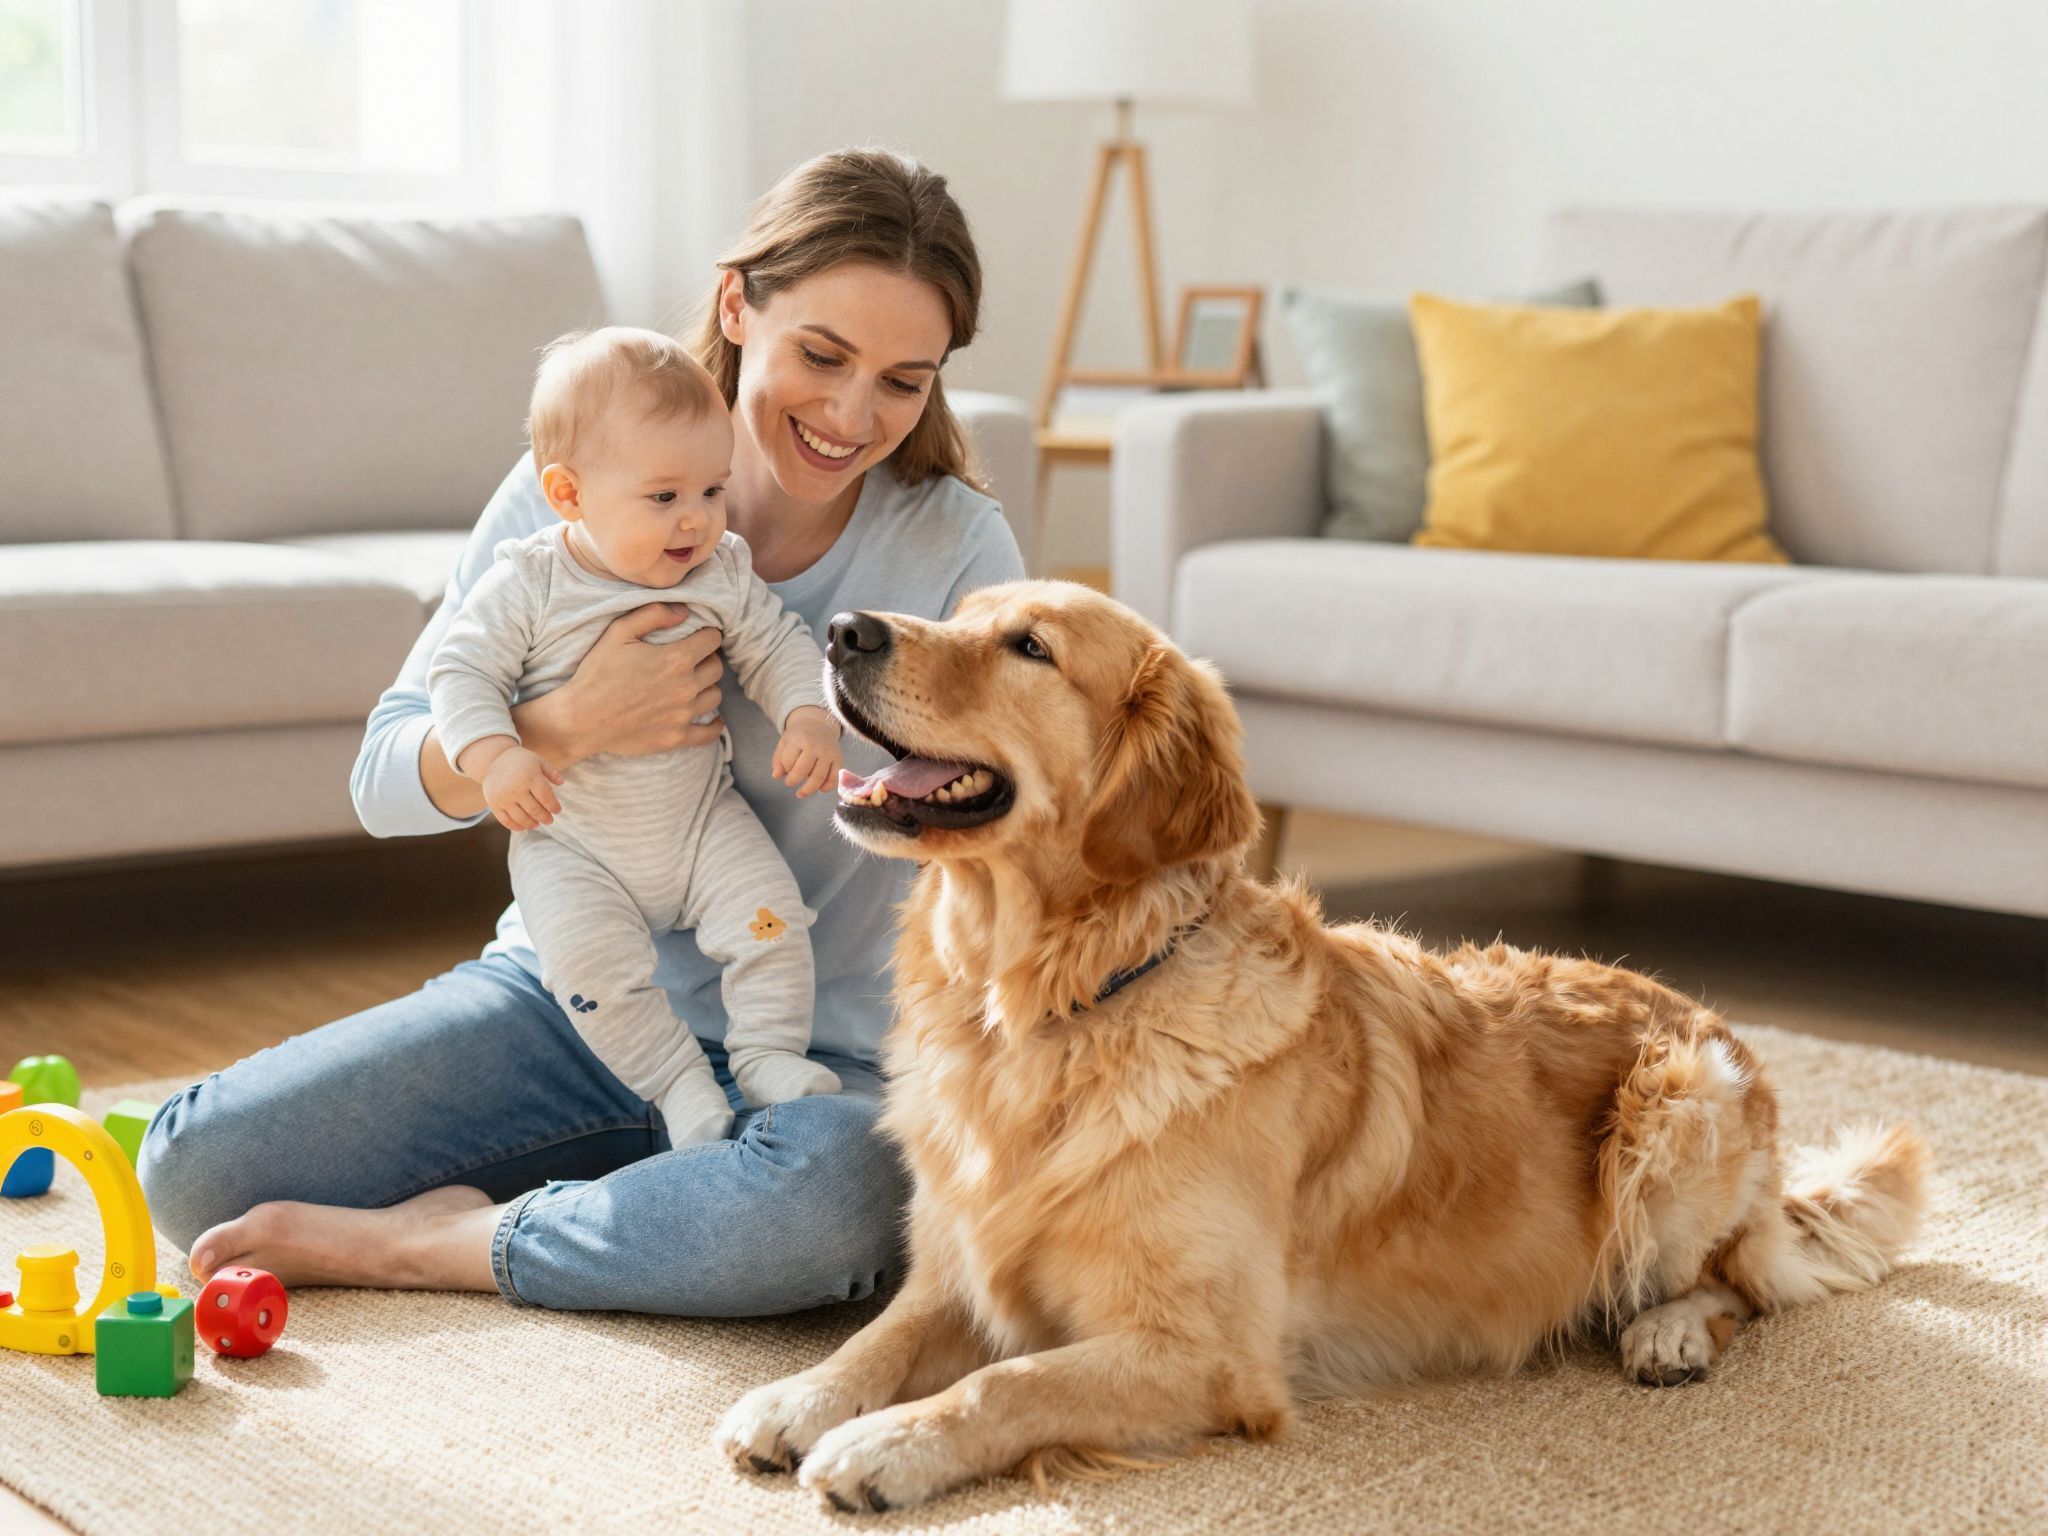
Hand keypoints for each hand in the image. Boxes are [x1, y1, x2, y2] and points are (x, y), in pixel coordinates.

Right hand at [481, 746, 563, 830]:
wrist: (493, 760)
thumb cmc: (521, 761)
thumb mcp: (538, 761)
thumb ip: (551, 772)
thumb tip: (562, 783)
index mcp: (529, 777)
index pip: (546, 797)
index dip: (553, 806)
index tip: (557, 811)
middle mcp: (516, 788)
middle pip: (534, 810)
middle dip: (545, 817)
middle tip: (549, 820)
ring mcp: (504, 797)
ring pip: (521, 818)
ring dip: (532, 824)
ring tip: (537, 823)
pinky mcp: (494, 804)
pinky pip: (506, 820)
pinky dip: (516, 826)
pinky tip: (523, 826)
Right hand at [521, 603, 724, 763]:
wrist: (582, 719)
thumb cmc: (598, 673)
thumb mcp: (619, 632)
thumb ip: (653, 614)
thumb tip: (684, 611)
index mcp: (676, 659)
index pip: (712, 640)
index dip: (707, 634)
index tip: (699, 636)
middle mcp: (686, 687)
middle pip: (716, 668)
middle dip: (707, 659)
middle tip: (693, 659)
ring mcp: (683, 715)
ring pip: (715, 696)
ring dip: (707, 687)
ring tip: (694, 684)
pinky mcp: (677, 737)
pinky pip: (709, 733)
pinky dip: (714, 725)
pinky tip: (713, 720)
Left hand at [772, 706, 842, 797]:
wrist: (819, 725)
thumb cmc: (799, 736)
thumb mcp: (785, 742)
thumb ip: (778, 759)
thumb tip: (776, 776)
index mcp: (800, 739)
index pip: (788, 761)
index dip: (785, 768)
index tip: (785, 768)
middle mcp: (817, 745)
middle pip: (803, 770)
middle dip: (793, 780)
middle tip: (789, 783)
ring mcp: (829, 753)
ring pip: (819, 777)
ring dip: (808, 789)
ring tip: (800, 793)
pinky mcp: (839, 759)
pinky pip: (834, 779)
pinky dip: (826, 787)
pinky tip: (819, 789)